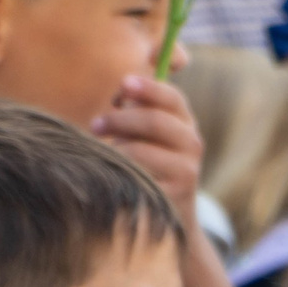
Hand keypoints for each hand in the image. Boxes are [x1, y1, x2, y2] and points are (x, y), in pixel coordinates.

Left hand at [87, 76, 202, 217]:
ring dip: (117, 149)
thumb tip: (135, 75)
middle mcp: (192, 143)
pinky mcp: (173, 196)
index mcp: (184, 121)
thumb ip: (141, 101)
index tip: (123, 84)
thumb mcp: (149, 130)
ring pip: (141, 151)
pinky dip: (120, 172)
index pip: (171, 97)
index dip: (147, 88)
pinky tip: (110, 173)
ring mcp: (186, 170)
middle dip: (119, 120)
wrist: (170, 210)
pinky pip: (138, 179)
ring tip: (106, 154)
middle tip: (95, 125)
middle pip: (154, 121)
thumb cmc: (149, 160)